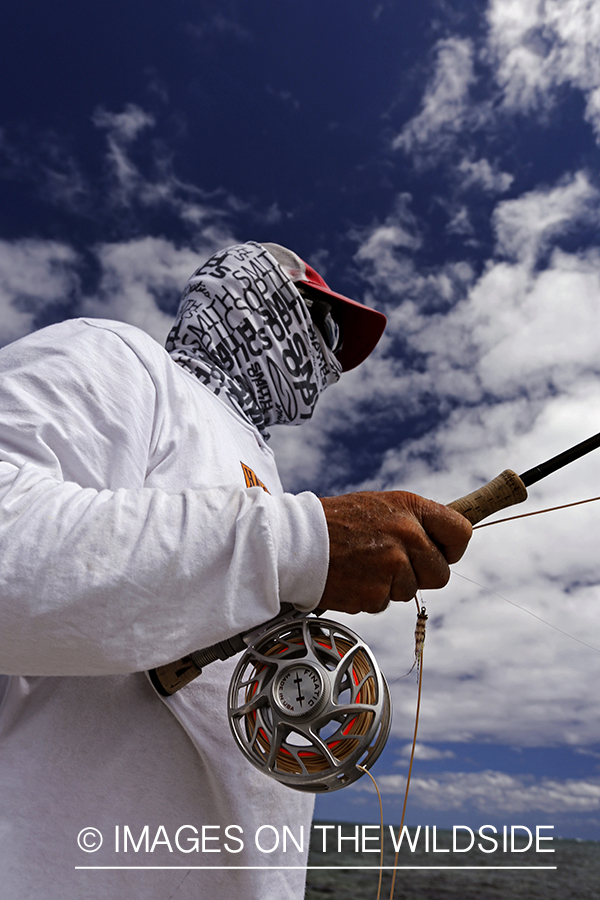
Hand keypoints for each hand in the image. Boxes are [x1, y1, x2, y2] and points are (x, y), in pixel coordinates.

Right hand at [318, 491, 471, 613]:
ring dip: (390, 585)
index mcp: (411, 508)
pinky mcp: (376, 593)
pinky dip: (370, 595)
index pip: (461, 533)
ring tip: (363, 565)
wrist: (296, 540)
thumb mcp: (382, 506)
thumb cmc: (337, 522)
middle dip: (420, 575)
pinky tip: (352, 577)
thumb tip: (445, 542)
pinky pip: (386, 603)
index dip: (451, 549)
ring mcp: (392, 566)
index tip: (439, 553)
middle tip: (391, 563)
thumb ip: (414, 522)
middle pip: (441, 574)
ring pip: (410, 592)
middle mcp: (407, 535)